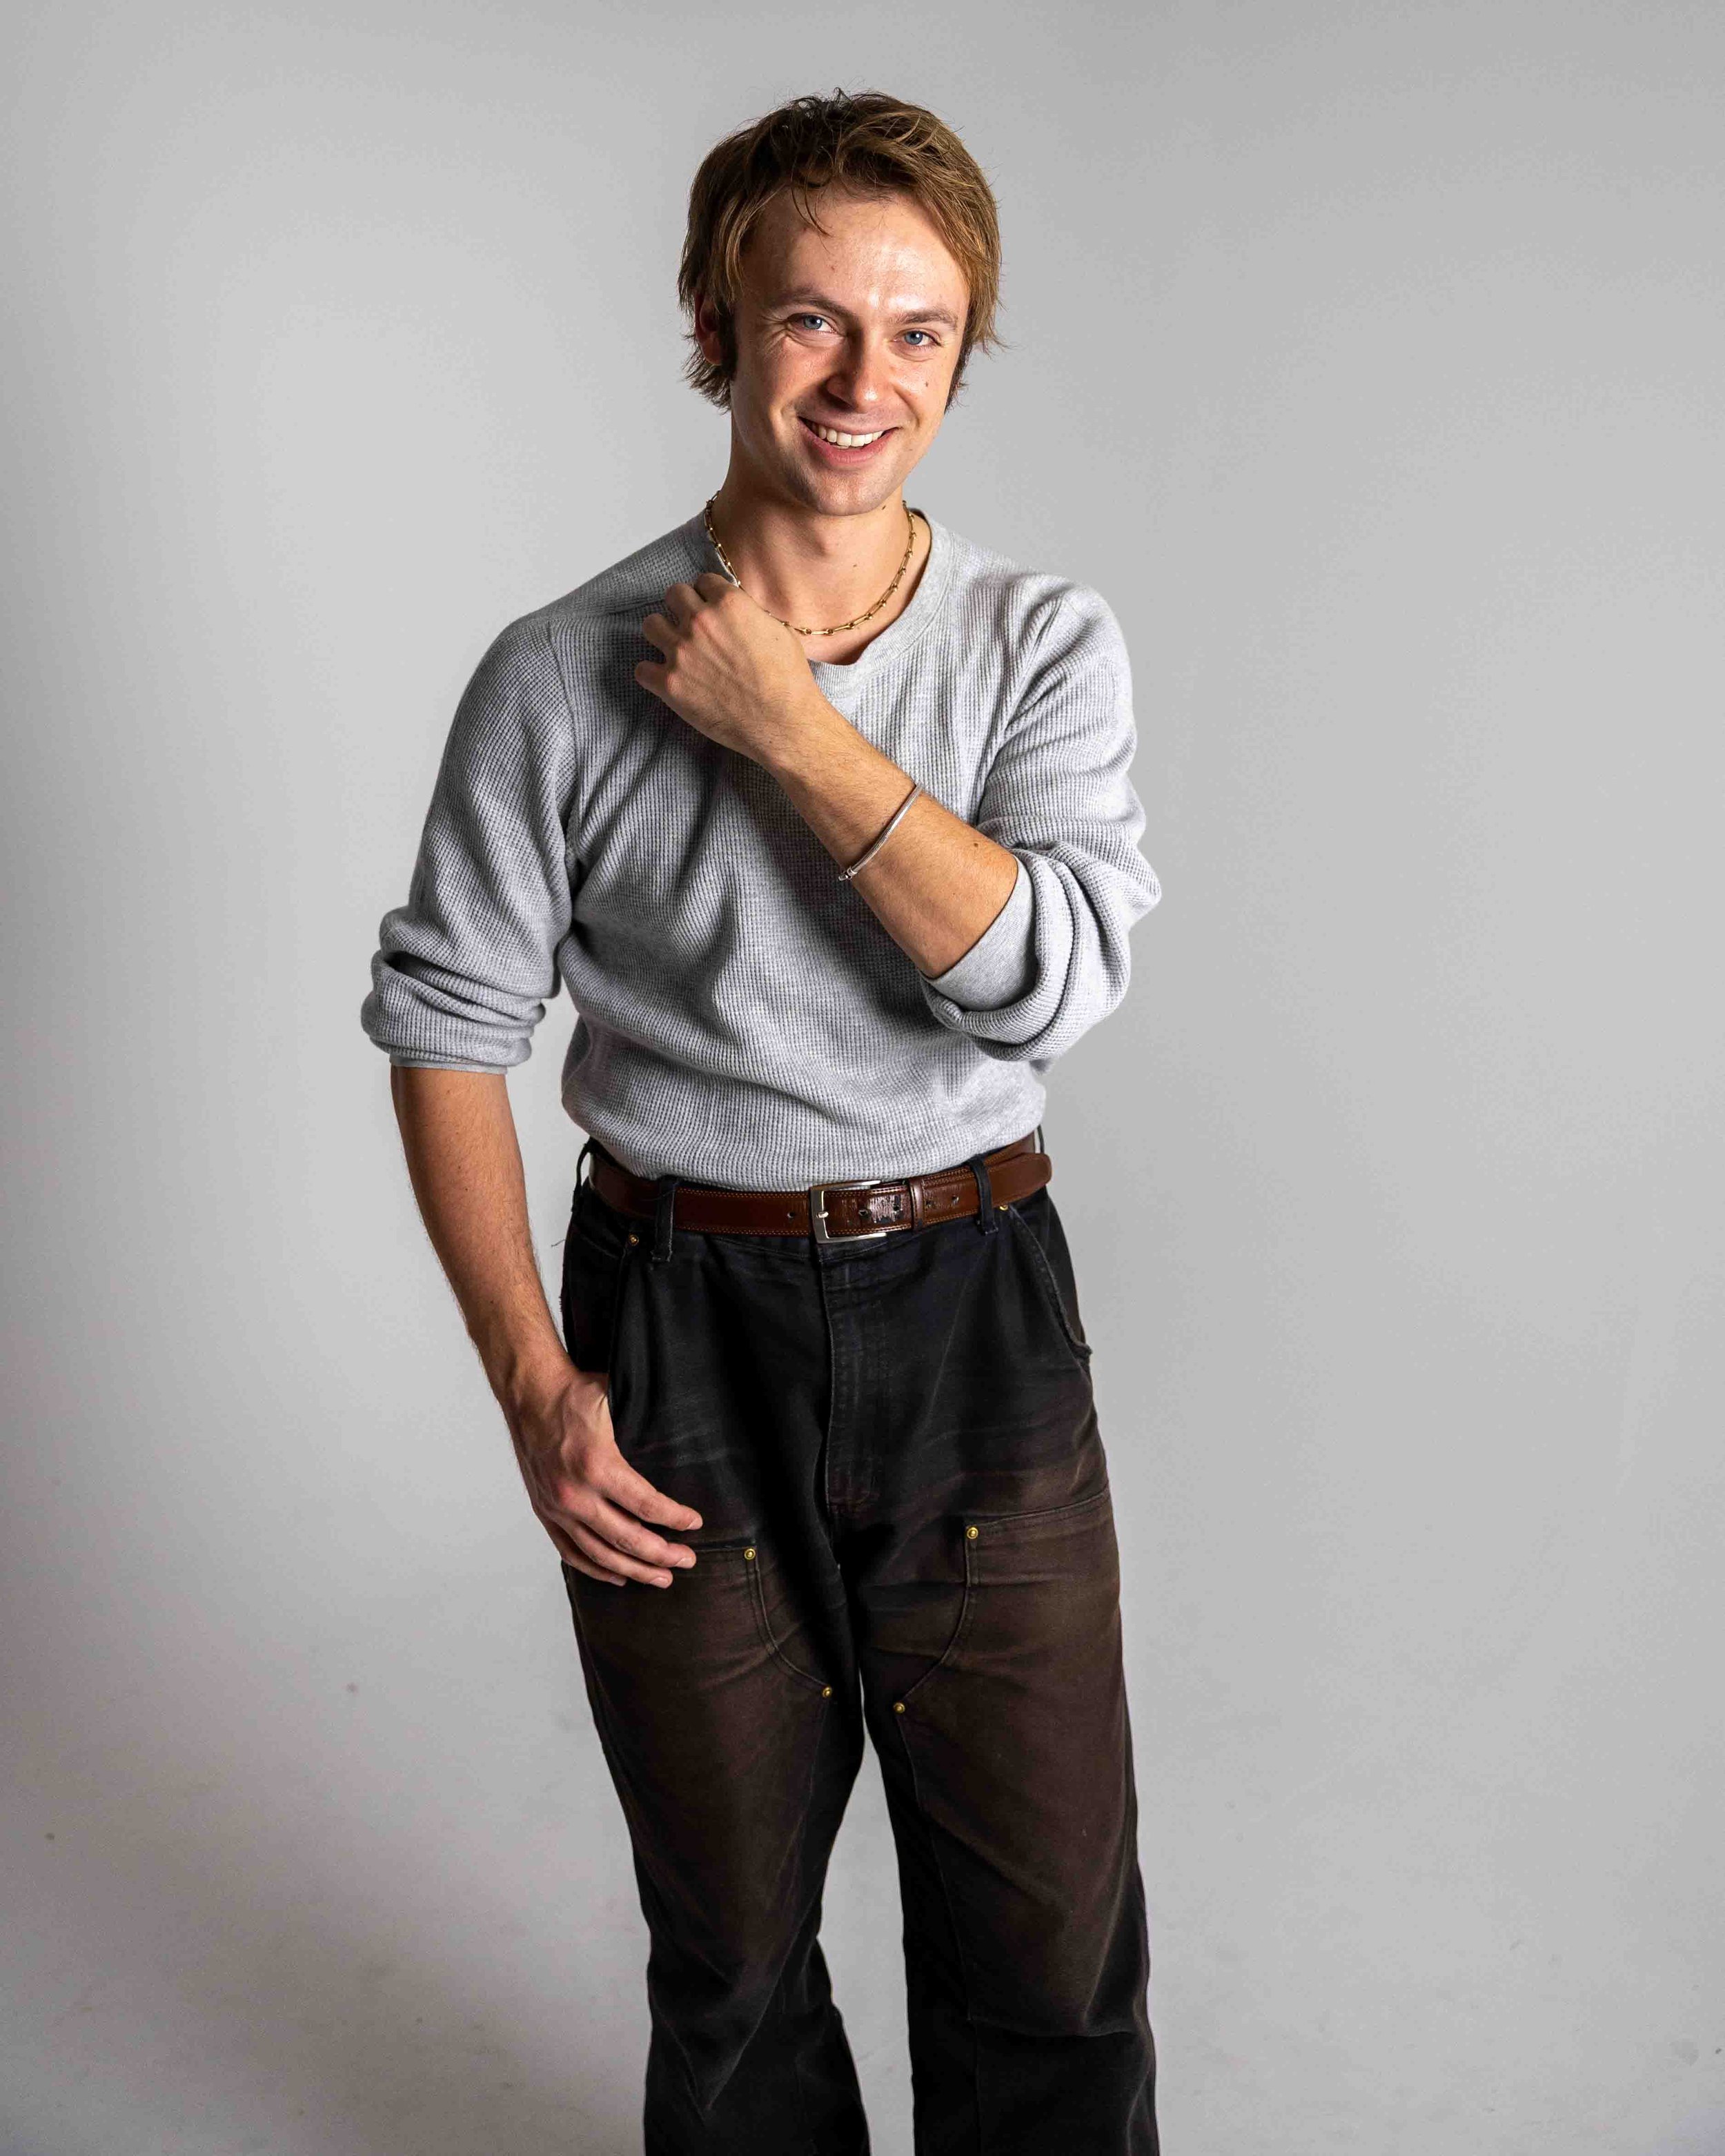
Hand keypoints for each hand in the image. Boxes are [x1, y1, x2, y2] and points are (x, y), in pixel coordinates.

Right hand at [506, 1363, 703, 1586]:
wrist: (528, 1393)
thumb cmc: (572, 1394)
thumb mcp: (615, 1401)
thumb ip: (644, 1423)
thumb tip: (680, 1431)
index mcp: (597, 1466)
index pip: (646, 1506)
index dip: (675, 1519)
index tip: (695, 1524)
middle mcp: (575, 1494)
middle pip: (627, 1539)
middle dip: (662, 1555)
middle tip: (688, 1561)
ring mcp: (557, 1507)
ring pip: (600, 1554)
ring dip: (633, 1570)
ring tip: (661, 1578)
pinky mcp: (544, 1512)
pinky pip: (570, 1552)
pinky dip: (595, 1569)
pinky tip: (617, 1576)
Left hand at [636, 571, 827, 765]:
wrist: (782, 722)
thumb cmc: (788, 679)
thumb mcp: (778, 630)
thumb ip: (750, 613)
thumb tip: (737, 611)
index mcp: (728, 603)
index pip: (702, 581)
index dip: (707, 595)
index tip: (710, 608)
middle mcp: (700, 622)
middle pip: (672, 594)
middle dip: (682, 607)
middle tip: (692, 625)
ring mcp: (681, 652)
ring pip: (650, 624)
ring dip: (662, 633)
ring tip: (675, 648)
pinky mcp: (669, 684)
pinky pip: (642, 668)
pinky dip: (652, 674)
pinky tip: (667, 678)